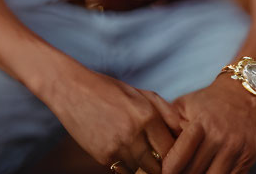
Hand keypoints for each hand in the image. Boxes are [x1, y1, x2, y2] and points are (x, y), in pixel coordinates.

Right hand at [46, 67, 179, 173]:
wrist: (72, 90)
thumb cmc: (109, 89)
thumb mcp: (141, 93)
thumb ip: (165, 111)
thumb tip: (183, 131)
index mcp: (147, 115)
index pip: (172, 148)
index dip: (177, 153)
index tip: (176, 153)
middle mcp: (134, 133)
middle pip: (160, 165)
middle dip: (164, 164)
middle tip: (163, 161)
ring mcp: (118, 147)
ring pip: (143, 170)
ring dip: (146, 166)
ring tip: (145, 156)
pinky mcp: (103, 157)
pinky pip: (124, 170)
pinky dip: (128, 166)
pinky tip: (127, 153)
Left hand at [163, 75, 255, 173]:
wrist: (244, 91)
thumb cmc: (209, 101)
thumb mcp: (185, 105)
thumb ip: (168, 123)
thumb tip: (151, 145)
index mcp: (200, 124)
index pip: (178, 159)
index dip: (167, 171)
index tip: (163, 172)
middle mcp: (220, 137)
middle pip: (194, 173)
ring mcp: (236, 148)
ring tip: (193, 173)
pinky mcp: (250, 155)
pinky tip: (209, 172)